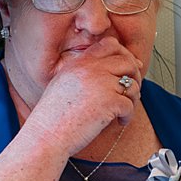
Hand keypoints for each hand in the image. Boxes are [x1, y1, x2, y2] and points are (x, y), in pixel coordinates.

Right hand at [18, 36, 145, 158]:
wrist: (45, 136)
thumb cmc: (55, 116)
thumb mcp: (66, 84)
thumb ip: (88, 73)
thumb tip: (124, 67)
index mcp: (79, 63)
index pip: (110, 44)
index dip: (124, 55)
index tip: (129, 70)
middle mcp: (90, 69)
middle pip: (128, 62)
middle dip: (135, 77)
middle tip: (130, 93)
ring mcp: (101, 84)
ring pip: (133, 84)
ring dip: (132, 99)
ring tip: (121, 111)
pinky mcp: (110, 102)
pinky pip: (130, 105)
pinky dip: (128, 116)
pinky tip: (119, 122)